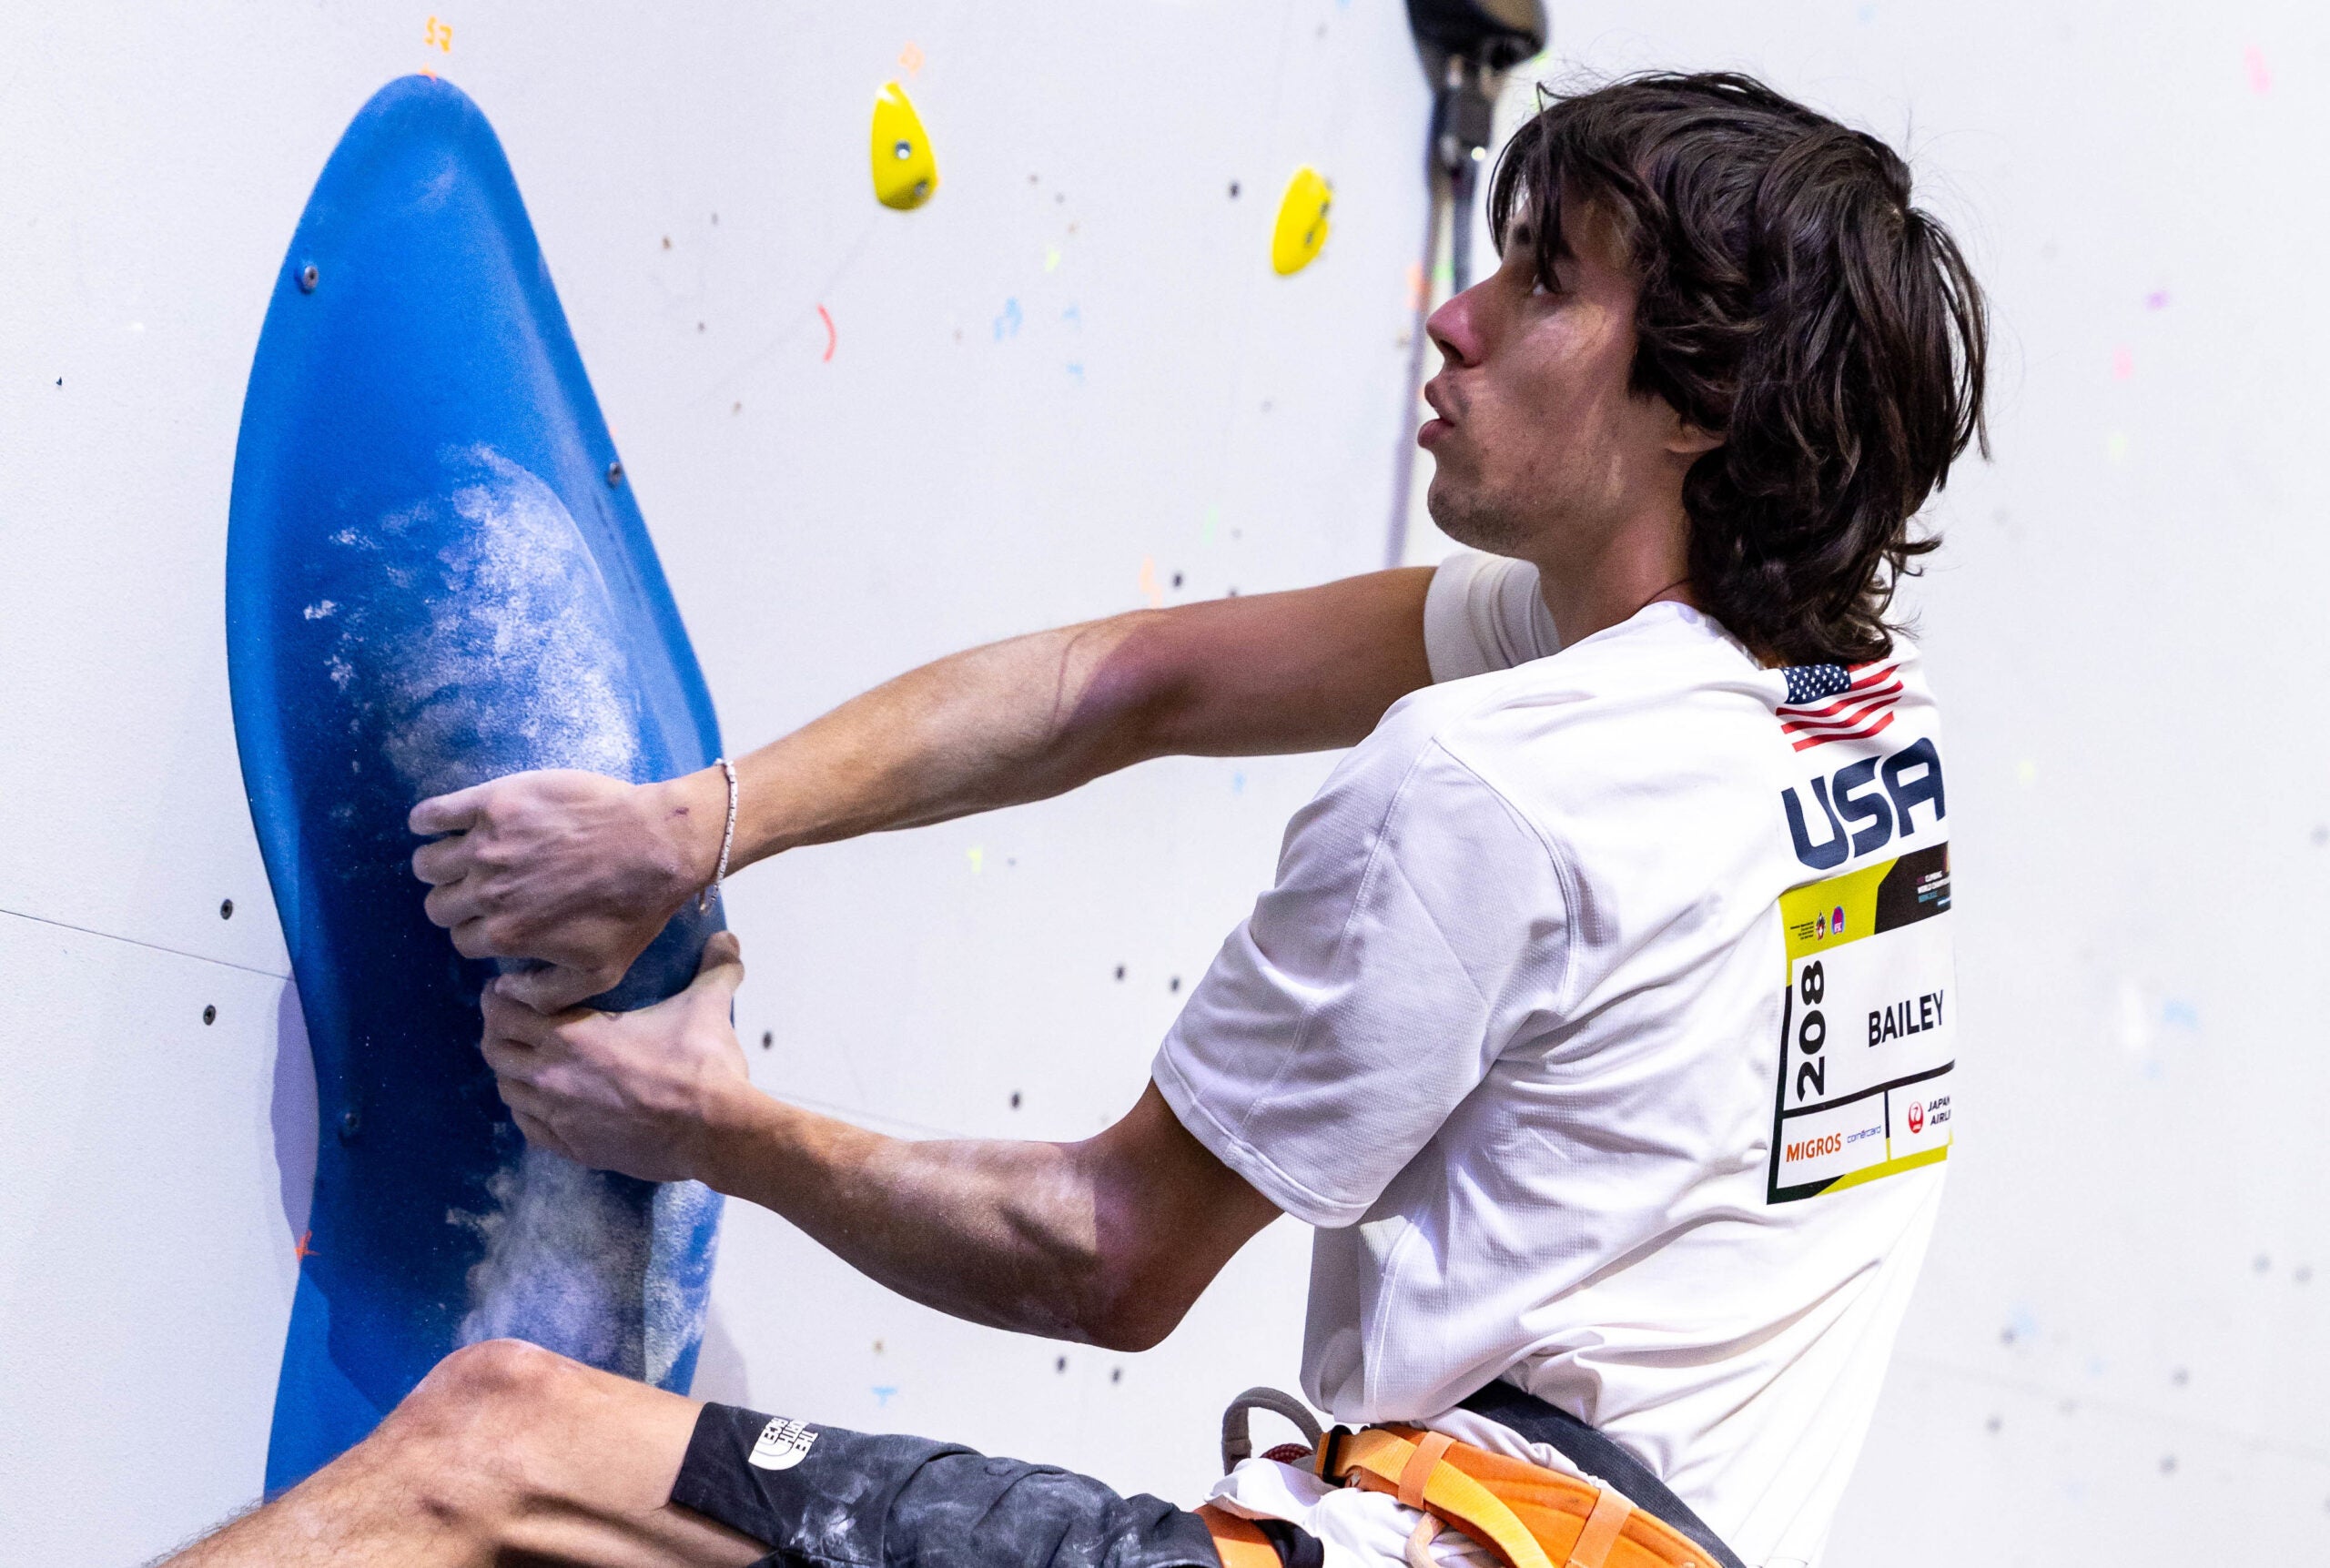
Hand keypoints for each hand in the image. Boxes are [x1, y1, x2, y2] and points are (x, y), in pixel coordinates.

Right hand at [409, 767, 726, 1010]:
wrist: (659, 843)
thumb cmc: (635, 910)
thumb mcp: (599, 974)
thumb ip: (545, 994)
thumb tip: (500, 992)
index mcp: (506, 934)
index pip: (462, 939)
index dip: (479, 931)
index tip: (495, 918)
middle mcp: (487, 892)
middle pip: (440, 904)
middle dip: (456, 902)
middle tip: (482, 888)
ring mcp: (487, 845)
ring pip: (430, 863)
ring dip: (439, 865)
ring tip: (462, 857)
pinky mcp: (494, 803)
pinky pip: (434, 814)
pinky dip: (426, 820)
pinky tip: (433, 824)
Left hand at [479, 932, 756, 1182]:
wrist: (715, 1131)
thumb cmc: (702, 1065)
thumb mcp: (706, 1005)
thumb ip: (712, 967)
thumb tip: (726, 938)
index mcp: (572, 1035)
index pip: (504, 1009)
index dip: (502, 995)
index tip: (511, 987)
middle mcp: (553, 1076)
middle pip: (495, 1049)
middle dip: (499, 1030)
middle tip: (515, 1018)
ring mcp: (559, 1116)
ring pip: (507, 1090)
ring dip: (512, 1071)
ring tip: (528, 1058)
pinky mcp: (574, 1148)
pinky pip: (528, 1128)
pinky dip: (528, 1110)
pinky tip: (542, 1102)